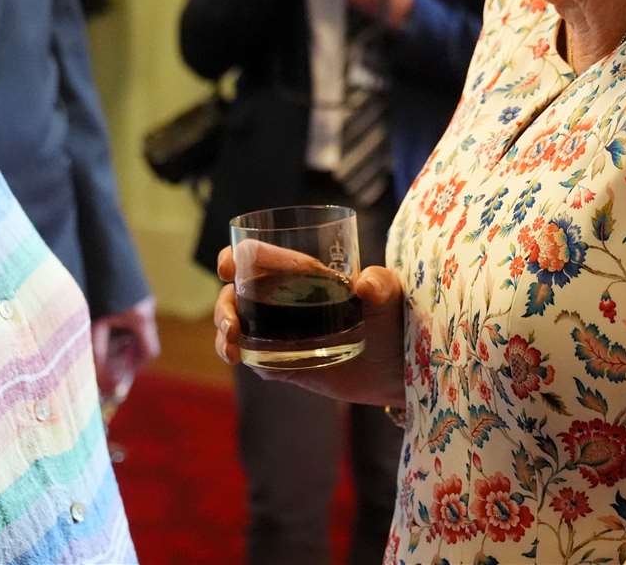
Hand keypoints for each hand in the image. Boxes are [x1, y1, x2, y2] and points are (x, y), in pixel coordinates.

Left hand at [91, 295, 159, 403]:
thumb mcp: (97, 324)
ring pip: (135, 329)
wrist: (101, 252)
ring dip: (120, 338)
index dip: (136, 366)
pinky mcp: (133, 291)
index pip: (150, 352)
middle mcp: (147, 308)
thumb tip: (102, 381)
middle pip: (143, 341)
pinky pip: (130, 316)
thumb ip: (99, 353)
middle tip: (106, 358)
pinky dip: (118, 324)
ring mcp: (142, 298)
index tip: (120, 371)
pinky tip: (102, 318)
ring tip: (100, 335)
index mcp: (142, 318)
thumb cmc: (97, 287)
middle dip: (125, 353)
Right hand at [213, 245, 406, 407]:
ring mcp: (283, 334)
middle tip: (231, 324)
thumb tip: (364, 285)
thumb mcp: (391, 295)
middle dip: (224, 305)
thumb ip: (382, 284)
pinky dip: (240, 355)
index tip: (228, 266)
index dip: (237, 257)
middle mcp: (286, 301)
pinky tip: (239, 358)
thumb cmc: (397, 320)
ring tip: (231, 348)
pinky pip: (254, 357)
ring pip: (239, 326)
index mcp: (303, 276)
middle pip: (239, 294)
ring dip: (224, 333)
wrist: (401, 369)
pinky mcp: (286, 364)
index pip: (260, 258)